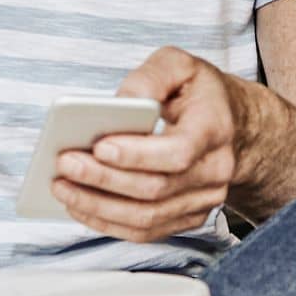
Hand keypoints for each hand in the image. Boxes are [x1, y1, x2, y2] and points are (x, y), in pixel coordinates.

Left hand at [53, 47, 241, 241]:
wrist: (233, 123)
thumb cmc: (198, 92)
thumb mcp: (179, 64)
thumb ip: (149, 77)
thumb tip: (119, 104)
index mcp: (215, 128)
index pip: (177, 152)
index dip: (137, 155)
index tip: (99, 147)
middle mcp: (215, 170)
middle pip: (155, 189)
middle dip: (104, 180)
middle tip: (64, 165)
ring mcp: (204, 200)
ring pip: (147, 217)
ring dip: (99, 206)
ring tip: (62, 187)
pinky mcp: (189, 217)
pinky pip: (146, 231)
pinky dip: (109, 223)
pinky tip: (80, 206)